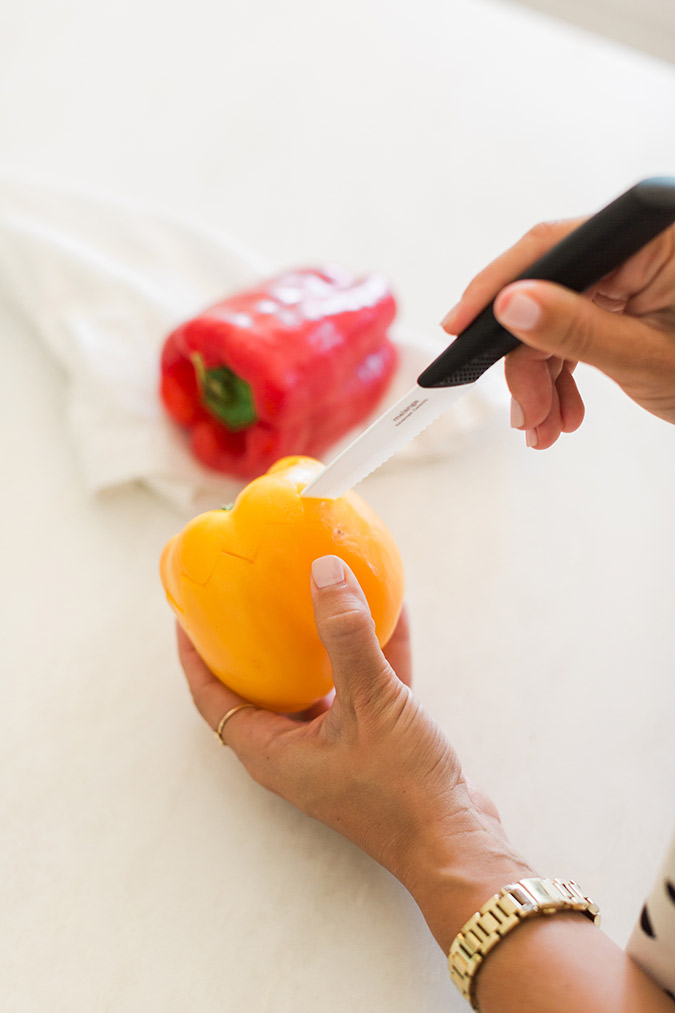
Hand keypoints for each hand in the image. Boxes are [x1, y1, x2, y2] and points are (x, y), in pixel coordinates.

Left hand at [177, 554, 531, 950]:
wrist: (456, 844)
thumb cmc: (401, 790)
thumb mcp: (372, 702)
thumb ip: (347, 635)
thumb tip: (324, 570)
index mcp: (273, 751)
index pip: (212, 698)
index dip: (196, 655)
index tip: (188, 614)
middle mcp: (295, 751)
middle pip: (260, 689)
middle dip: (255, 643)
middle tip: (252, 596)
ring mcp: (335, 748)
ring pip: (315, 684)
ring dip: (317, 642)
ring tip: (317, 592)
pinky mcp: (374, 743)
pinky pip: (363, 686)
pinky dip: (370, 651)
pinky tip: (390, 610)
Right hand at [441, 219, 674, 448]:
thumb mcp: (647, 358)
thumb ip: (575, 328)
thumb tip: (511, 304)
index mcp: (654, 237)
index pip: (555, 246)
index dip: (498, 287)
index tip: (462, 325)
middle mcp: (643, 244)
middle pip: (550, 290)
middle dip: (529, 360)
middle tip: (526, 414)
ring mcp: (639, 271)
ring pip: (558, 316)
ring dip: (543, 376)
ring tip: (546, 426)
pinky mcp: (636, 296)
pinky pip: (580, 326)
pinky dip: (566, 372)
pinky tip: (564, 411)